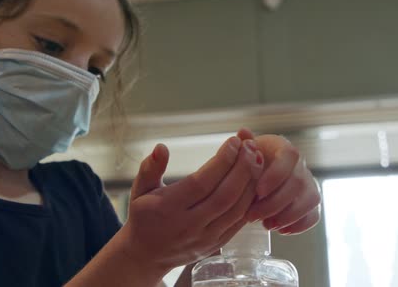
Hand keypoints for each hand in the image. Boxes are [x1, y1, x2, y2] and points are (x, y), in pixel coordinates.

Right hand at [115, 134, 264, 274]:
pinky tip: (257, 180)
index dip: (221, 161)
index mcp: (168, 208)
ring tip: (257, 158)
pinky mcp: (217, 244)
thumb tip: (161, 147)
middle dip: (242, 168)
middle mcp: (188, 225)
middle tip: (251, 145)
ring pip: (236, 209)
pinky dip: (251, 200)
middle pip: (224, 195)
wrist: (146, 255)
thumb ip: (150, 168)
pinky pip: (239, 222)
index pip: (201, 183)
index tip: (234, 141)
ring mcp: (205, 237)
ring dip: (251, 182)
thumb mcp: (139, 190)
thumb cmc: (144, 216)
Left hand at [238, 129, 321, 234]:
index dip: (276, 175)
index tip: (258, 191)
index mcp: (284, 148)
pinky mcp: (310, 204)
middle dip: (276, 202)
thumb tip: (243, 132)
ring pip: (310, 199)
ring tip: (266, 225)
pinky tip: (280, 230)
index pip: (290, 156)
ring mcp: (309, 184)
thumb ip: (243, 146)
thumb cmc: (248, 164)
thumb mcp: (243, 153)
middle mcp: (300, 165)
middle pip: (299, 182)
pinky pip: (314, 215)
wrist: (255, 178)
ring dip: (288, 215)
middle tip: (253, 215)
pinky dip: (299, 225)